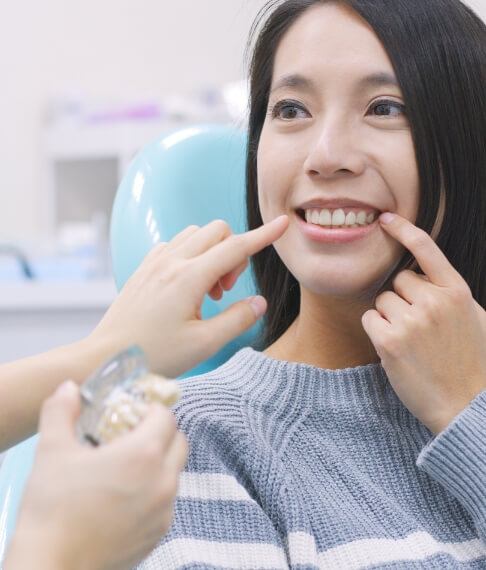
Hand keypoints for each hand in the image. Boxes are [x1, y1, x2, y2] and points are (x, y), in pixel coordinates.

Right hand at [4, 380, 187, 569]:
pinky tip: (126, 497)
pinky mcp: (159, 534)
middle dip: (161, 432)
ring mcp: (165, 510)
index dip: (149, 409)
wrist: (51, 569)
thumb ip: (61, 411)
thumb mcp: (51, 451)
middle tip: (131, 436)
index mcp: (144, 454)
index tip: (130, 414)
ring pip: (175, 472)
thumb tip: (68, 387)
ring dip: (160, 461)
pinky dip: (155, 490)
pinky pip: (167, 501)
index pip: (166, 416)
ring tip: (126, 467)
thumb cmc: (52, 507)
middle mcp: (163, 480)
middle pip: (179, 441)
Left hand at [89, 215, 289, 377]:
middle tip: (225, 291)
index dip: (264, 236)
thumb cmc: (154, 355)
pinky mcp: (144, 269)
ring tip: (207, 291)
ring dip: (212, 253)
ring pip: (195, 235)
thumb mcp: (204, 344)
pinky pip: (175, 245)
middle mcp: (171, 262)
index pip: (236, 247)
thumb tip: (259, 302)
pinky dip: (191, 255)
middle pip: (217, 231)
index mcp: (188, 278)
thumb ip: (237, 319)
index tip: (282, 224)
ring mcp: (154, 262)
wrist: (105, 358)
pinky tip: (187, 286)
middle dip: (233, 253)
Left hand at [361, 213, 485, 434]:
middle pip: (397, 281)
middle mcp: (434, 301)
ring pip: (381, 301)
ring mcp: (411, 320)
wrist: (467, 405)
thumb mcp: (473, 317)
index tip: (386, 219)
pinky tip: (396, 349)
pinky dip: (377, 331)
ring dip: (389, 317)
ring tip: (411, 342)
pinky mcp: (390, 340)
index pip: (426, 249)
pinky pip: (370, 319)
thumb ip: (449, 293)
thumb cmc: (471, 362)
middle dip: (402, 299)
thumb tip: (424, 277)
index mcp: (457, 292)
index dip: (404, 230)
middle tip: (418, 327)